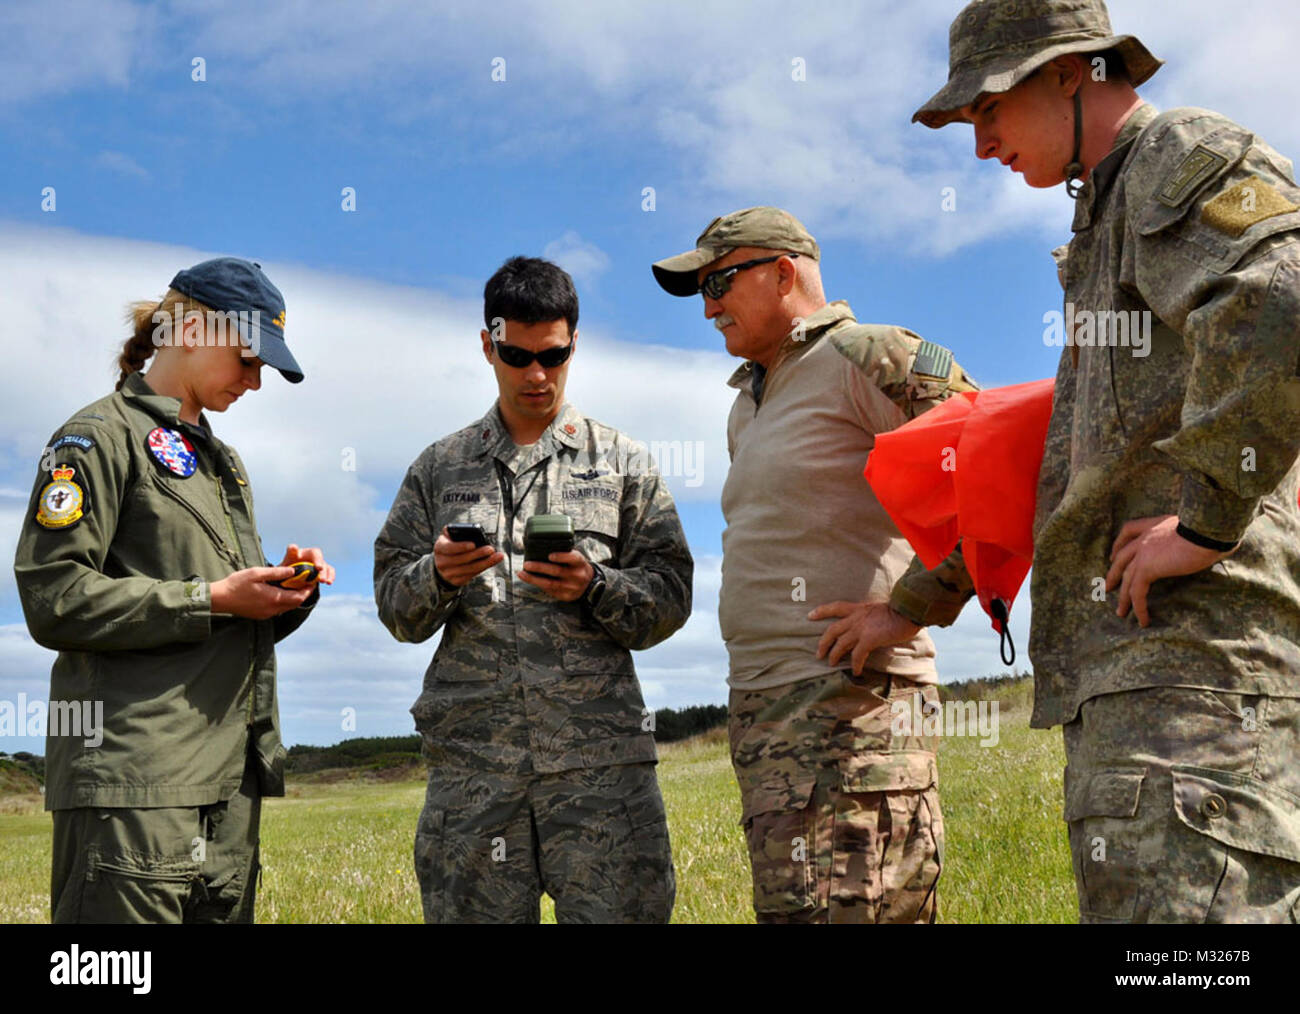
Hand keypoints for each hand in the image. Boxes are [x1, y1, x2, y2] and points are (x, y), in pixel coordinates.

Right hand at [211, 566, 314, 618]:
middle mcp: (272, 609)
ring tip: (294, 584)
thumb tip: (293, 570)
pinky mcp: (261, 615)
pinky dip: (283, 601)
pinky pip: (278, 609)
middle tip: (305, 581)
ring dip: (293, 597)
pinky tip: (280, 591)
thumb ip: (276, 573)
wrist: (219, 599)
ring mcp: (266, 614)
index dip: (308, 589)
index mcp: (273, 598)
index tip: (312, 580)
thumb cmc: (236, 584)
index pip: (299, 597)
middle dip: (302, 593)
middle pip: (295, 604)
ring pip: (287, 607)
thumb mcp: (257, 573)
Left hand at [277, 543, 335, 584]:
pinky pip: (330, 570)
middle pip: (314, 554)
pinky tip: (329, 582)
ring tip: (323, 581)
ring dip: (325, 571)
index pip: (292, 549)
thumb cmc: (287, 576)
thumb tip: (280, 574)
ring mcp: (317, 561)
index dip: (293, 549)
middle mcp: (307, 554)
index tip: (294, 550)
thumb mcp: (281, 575)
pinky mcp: (324, 569)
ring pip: (323, 563)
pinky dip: (330, 576)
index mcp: (294, 554)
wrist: (295, 581)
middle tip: (319, 569)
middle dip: (318, 561)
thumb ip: (281, 572)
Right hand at [434, 527, 503, 586]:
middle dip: (478, 554)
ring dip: (485, 562)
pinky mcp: (456, 581)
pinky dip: (483, 568)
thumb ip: (458, 531)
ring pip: (469, 569)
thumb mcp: (450, 537)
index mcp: (439, 547)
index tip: (473, 544)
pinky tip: (492, 562)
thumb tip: (475, 531)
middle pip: (462, 559)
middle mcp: (441, 562)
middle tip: (491, 549)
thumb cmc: (451, 545)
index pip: (449, 548)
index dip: (461, 546)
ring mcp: (448, 574)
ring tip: (497, 556)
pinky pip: (472, 575)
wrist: (443, 563)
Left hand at [519, 550, 592, 601]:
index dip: (561, 556)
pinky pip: (550, 591)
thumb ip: (564, 554)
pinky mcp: (566, 596)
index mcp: (579, 563)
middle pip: (557, 571)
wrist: (589, 584)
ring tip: (522, 574)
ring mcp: (571, 587)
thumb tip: (541, 549)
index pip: (572, 558)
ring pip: (550, 584)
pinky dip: (538, 585)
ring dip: (533, 579)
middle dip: (540, 567)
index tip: (550, 555)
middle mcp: (577, 575)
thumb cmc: (578, 567)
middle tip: (527, 564)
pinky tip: (530, 580)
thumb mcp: (576, 558)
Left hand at [810, 601, 920, 674]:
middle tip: (818, 653)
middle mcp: (856, 618)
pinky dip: (855, 665)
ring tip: (831, 664)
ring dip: (834, 656)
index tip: (809, 616)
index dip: (821, 611)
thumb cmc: (899, 610)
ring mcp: (861, 629)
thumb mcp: (877, 608)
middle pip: (832, 631)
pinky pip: (857, 655)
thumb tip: (867, 625)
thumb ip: (868, 616)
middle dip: (823, 643)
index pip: (834, 607)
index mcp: (857, 608)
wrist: (908, 612)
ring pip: (840, 644)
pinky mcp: (869, 639)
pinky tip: (855, 672)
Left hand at [1105, 515, 1233, 626]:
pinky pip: (1137, 592)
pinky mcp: (1147, 568)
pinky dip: (1139, 607)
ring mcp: (1143, 553)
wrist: (1206, 529)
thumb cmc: (1210, 528)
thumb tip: (1204, 545)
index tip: (1113, 555)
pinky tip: (1143, 620)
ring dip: (1123, 597)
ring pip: (1127, 578)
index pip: (1128, 531)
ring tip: (1121, 612)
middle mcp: (1145, 537)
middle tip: (1109, 586)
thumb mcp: (1195, 528)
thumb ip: (1190, 536)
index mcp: (1155, 524)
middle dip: (1114, 573)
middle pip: (1121, 557)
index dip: (1119, 544)